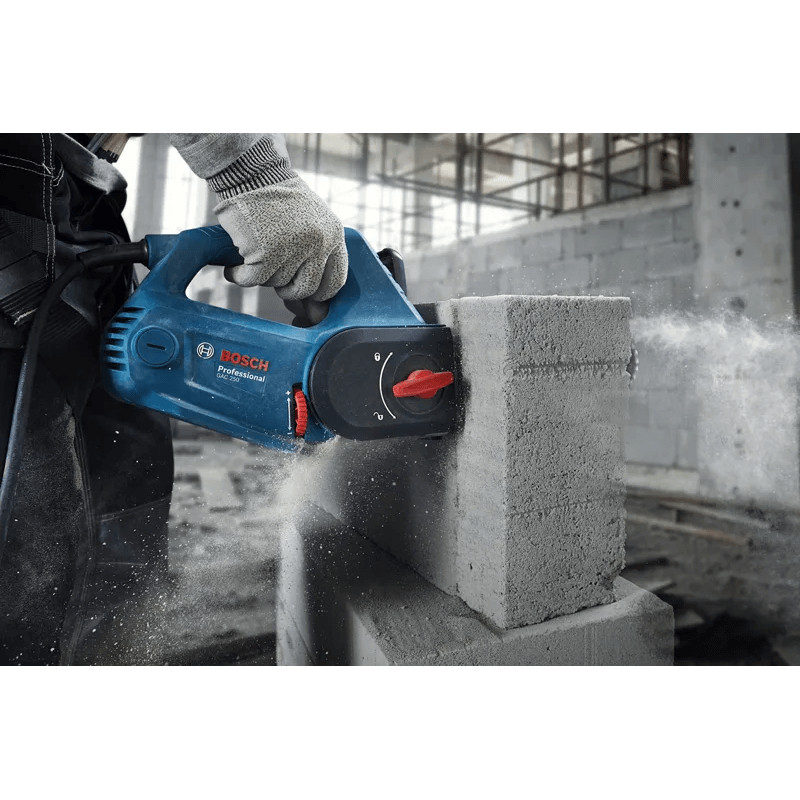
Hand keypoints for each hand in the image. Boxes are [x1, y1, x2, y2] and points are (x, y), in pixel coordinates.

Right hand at [215, 176, 347, 301]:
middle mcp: (318, 243)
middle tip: (274, 277)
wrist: (252, 172)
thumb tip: (314, 303)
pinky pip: (252, 280)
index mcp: (333, 235)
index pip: (335, 282)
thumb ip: (318, 252)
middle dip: (288, 289)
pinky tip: (234, 269)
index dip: (319, 293)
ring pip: (277, 284)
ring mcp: (293, 249)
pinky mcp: (265, 253)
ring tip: (254, 254)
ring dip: (262, 275)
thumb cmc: (278, 198)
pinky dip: (239, 277)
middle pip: (306, 289)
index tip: (305, 294)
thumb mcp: (313, 220)